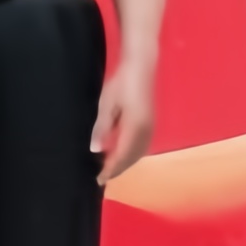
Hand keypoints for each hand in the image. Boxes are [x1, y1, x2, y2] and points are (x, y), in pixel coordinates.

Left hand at [90, 62, 157, 184]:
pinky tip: (121, 152)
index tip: (99, 179)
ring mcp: (150, 127)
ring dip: (125, 162)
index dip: (110, 169)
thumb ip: (102, 128)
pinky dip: (131, 154)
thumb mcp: (106, 104)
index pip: (121, 156)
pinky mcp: (150, 122)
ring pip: (138, 152)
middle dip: (118, 168)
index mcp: (135, 128)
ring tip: (110, 166)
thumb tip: (95, 150)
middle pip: (132, 157)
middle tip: (102, 176)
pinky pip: (142, 145)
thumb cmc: (121, 82)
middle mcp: (146, 131)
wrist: (141, 66)